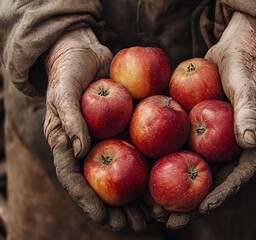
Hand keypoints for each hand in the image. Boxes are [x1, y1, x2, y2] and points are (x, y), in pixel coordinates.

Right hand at [43, 27, 149, 231]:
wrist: (87, 53)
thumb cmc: (70, 71)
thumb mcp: (64, 90)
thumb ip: (69, 118)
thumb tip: (79, 150)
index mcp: (68, 144)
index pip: (76, 179)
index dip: (89, 201)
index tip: (106, 219)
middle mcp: (90, 147)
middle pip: (103, 186)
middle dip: (118, 209)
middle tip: (136, 226)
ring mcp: (109, 140)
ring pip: (123, 176)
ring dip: (137, 198)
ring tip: (153, 218)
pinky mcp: (126, 130)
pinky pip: (138, 153)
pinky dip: (150, 170)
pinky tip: (164, 184)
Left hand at [152, 12, 255, 228]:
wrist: (232, 53)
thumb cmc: (243, 67)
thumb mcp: (247, 86)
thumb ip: (249, 112)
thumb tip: (249, 141)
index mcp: (251, 142)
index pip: (239, 175)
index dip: (221, 194)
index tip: (200, 210)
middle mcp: (231, 147)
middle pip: (212, 181)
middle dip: (191, 204)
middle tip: (167, 221)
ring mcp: (213, 141)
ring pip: (194, 172)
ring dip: (175, 191)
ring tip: (153, 208)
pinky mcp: (198, 132)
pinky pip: (182, 152)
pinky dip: (167, 166)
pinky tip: (147, 176)